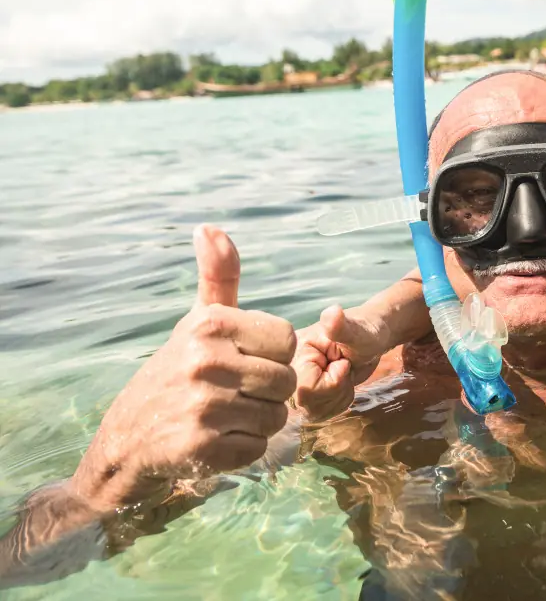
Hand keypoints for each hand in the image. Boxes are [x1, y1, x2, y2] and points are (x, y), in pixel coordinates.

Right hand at [70, 225, 296, 511]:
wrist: (126, 440)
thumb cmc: (177, 372)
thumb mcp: (197, 321)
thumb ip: (218, 277)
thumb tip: (209, 227)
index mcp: (210, 325)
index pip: (287, 339)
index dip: (272, 356)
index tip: (243, 361)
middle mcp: (205, 361)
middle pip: (286, 382)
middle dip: (267, 394)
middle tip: (232, 394)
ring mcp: (204, 405)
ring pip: (276, 418)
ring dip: (257, 423)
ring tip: (223, 416)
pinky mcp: (203, 446)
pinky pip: (258, 449)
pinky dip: (242, 450)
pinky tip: (213, 440)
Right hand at [291, 304, 390, 421]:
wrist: (370, 339)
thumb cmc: (365, 333)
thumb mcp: (357, 331)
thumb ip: (341, 327)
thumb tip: (332, 312)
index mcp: (294, 351)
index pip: (305, 388)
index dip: (332, 381)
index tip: (342, 362)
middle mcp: (290, 368)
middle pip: (308, 403)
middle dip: (336, 390)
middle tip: (344, 368)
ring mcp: (296, 382)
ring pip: (314, 412)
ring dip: (338, 397)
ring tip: (343, 374)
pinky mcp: (305, 394)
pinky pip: (320, 414)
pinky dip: (338, 402)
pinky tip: (341, 383)